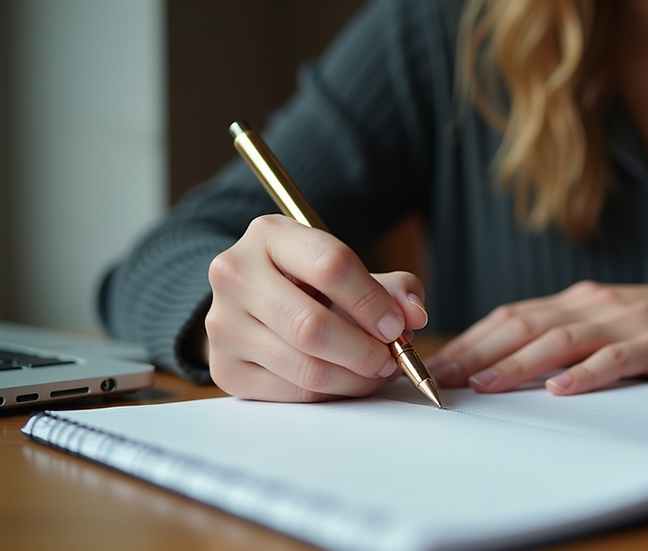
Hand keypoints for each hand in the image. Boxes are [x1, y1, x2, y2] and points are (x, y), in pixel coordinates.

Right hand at [204, 214, 427, 401]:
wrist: (253, 300)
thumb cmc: (309, 282)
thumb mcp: (350, 270)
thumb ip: (393, 287)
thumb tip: (415, 315)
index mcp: (269, 235)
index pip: (330, 265)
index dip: (372, 301)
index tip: (397, 325)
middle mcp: (235, 275)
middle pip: (312, 326)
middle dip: (365, 350)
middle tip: (391, 359)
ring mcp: (223, 324)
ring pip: (305, 367)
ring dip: (354, 378)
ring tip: (376, 371)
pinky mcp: (224, 368)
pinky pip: (292, 392)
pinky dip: (331, 393)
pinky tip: (347, 380)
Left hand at [426, 279, 647, 394]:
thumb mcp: (601, 318)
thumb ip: (561, 331)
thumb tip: (503, 358)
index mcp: (575, 300)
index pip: (512, 316)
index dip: (472, 339)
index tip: (437, 362)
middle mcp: (592, 305)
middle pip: (526, 325)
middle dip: (480, 351)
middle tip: (442, 376)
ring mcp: (624, 322)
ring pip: (562, 340)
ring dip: (519, 363)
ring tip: (486, 384)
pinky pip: (616, 359)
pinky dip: (587, 373)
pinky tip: (562, 389)